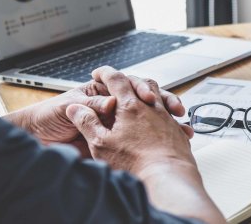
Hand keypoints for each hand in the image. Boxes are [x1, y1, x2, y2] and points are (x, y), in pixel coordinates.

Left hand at [8, 75, 187, 156]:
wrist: (40, 139)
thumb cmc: (49, 117)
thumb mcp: (69, 107)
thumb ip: (93, 104)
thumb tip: (112, 101)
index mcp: (102, 90)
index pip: (129, 84)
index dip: (142, 88)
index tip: (149, 98)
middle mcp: (114, 104)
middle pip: (147, 99)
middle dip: (164, 103)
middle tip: (173, 109)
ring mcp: (119, 121)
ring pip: (152, 117)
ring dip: (169, 121)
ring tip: (182, 127)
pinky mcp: (120, 139)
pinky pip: (147, 136)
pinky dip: (165, 138)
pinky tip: (177, 139)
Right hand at [68, 67, 222, 222]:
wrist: (167, 177)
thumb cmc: (134, 162)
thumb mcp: (101, 143)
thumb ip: (87, 122)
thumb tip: (74, 108)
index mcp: (130, 106)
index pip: (116, 79)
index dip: (105, 73)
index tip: (99, 72)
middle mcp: (152, 107)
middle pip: (143, 83)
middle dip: (130, 81)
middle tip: (122, 83)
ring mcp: (167, 118)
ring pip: (160, 96)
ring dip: (151, 94)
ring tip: (145, 98)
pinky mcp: (176, 131)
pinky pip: (171, 114)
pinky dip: (164, 111)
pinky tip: (162, 121)